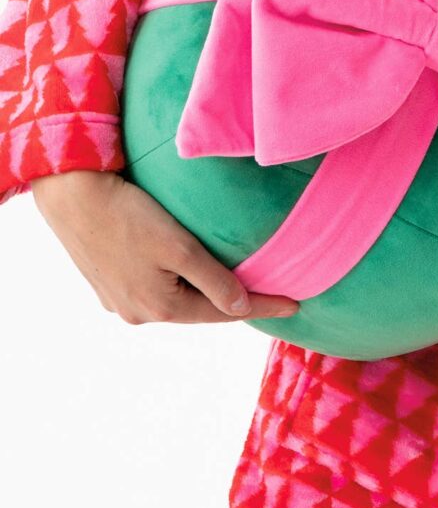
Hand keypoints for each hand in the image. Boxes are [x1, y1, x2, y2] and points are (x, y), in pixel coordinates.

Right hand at [33, 170, 297, 326]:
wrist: (71, 194)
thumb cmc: (128, 214)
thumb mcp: (180, 248)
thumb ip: (215, 280)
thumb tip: (240, 308)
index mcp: (160, 308)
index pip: (225, 313)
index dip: (263, 306)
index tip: (297, 305)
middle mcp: (137, 313)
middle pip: (198, 309)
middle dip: (231, 302)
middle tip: (268, 292)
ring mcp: (117, 300)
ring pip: (174, 298)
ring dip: (201, 291)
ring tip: (231, 282)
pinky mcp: (105, 281)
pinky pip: (153, 286)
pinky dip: (175, 281)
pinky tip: (184, 269)